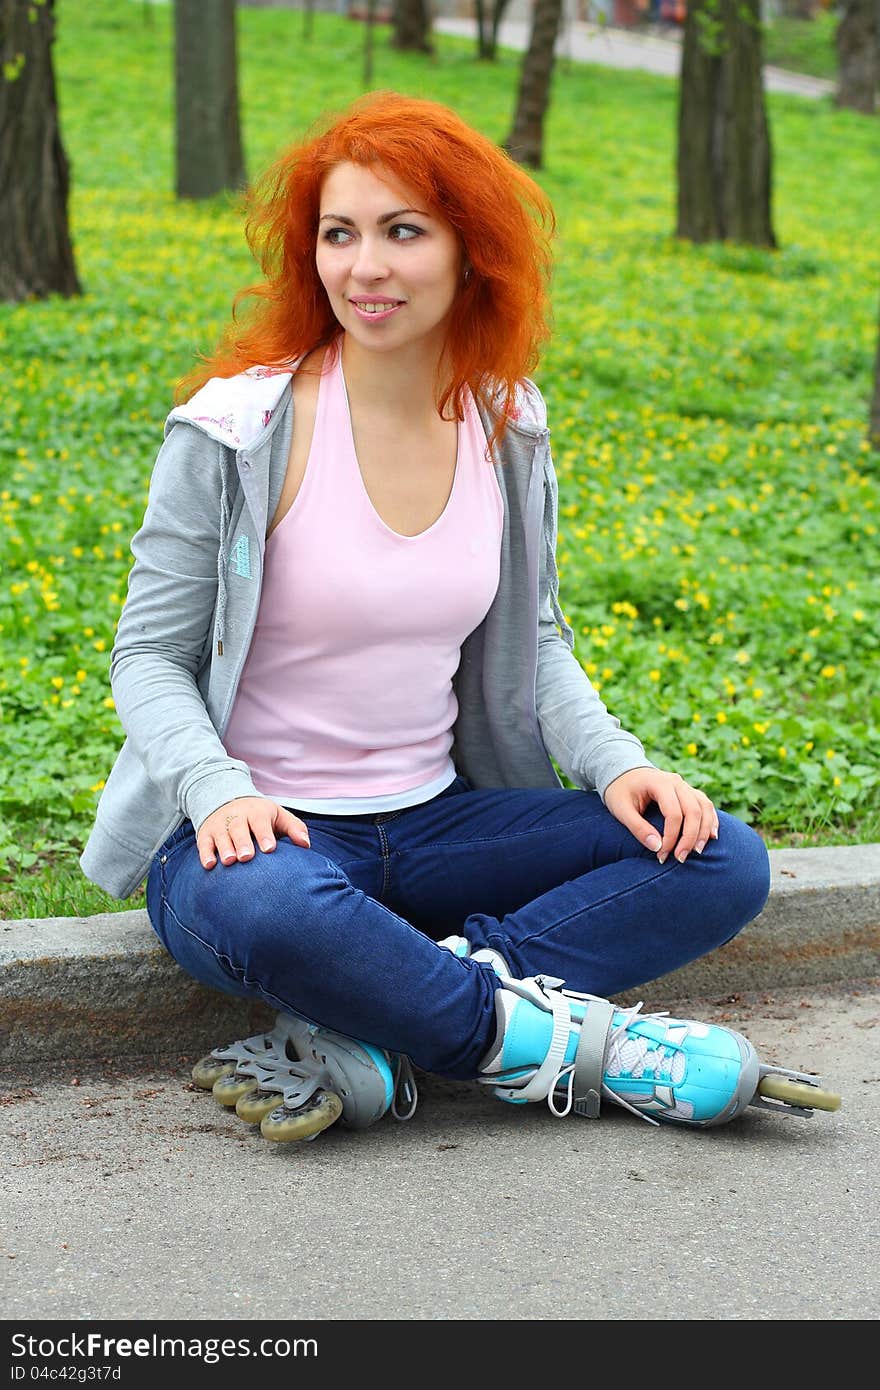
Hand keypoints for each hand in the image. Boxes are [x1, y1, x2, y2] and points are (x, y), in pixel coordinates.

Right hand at [197, 797, 310, 869]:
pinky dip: (205, 853)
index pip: (260, 822)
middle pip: (239, 828)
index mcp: (257, 812)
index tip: (269, 849)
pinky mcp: (206, 834)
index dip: (264, 835)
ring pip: (221, 836)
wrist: (226, 800)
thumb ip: (294, 828)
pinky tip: (210, 865)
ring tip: (230, 861)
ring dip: (225, 848)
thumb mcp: (278, 815)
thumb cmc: (260, 816)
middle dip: (242, 842)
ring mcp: (220, 825)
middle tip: (246, 857)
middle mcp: (237, 817)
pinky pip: (204, 843)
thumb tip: (306, 845)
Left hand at [603, 768, 718, 864]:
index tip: (662, 855)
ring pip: (704, 807)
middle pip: (693, 811)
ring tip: (697, 851)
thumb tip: (657, 848)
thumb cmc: (619, 792)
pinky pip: (705, 805)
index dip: (671, 837)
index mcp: (659, 783)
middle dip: (690, 837)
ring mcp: (684, 785)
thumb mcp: (621, 809)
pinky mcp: (688, 791)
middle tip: (680, 858)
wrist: (622, 774)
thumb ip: (637, 828)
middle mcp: (676, 782)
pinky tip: (712, 836)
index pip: (673, 813)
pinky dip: (711, 820)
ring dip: (704, 831)